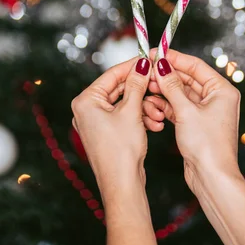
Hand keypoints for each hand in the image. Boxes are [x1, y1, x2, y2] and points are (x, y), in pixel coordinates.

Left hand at [71, 57, 151, 198]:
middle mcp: (86, 109)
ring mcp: (95, 121)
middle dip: (142, 91)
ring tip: (159, 114)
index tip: (149, 59)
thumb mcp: (131, 111)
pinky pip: (124, 116)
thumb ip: (136, 84)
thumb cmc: (121, 151)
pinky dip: (140, 118)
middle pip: (119, 89)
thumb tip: (141, 64)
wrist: (122, 185)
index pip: (112, 74)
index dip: (133, 66)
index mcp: (85, 101)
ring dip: (144, 107)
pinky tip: (155, 124)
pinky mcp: (106, 132)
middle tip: (159, 85)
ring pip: (125, 103)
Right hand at [143, 49, 240, 193]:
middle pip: (187, 79)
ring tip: (148, 88)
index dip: (174, 58)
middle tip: (147, 71)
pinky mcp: (196, 124)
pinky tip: (153, 105)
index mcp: (222, 90)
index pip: (195, 65)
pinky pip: (179, 108)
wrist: (212, 178)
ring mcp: (206, 112)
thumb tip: (162, 65)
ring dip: (164, 92)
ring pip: (181, 94)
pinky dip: (166, 106)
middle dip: (166, 76)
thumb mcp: (186, 111)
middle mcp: (216, 98)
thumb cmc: (207, 146)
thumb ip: (172, 86)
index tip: (155, 53)